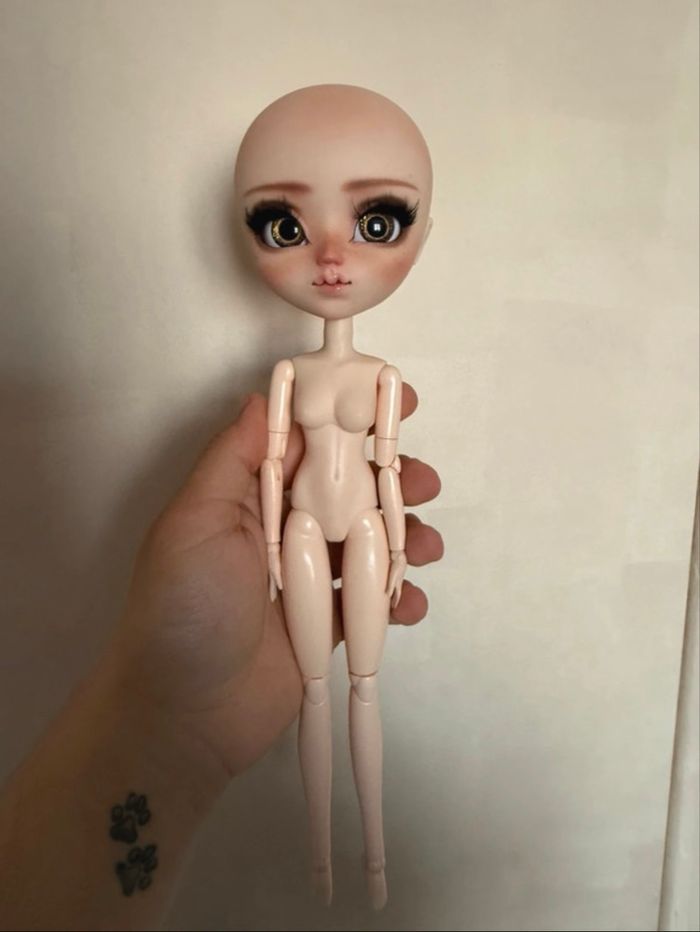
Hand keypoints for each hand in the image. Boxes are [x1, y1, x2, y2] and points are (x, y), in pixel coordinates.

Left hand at [108, 389, 443, 782]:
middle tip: (422, 480)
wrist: (185, 713)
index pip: (308, 443)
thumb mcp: (195, 520)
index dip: (349, 418)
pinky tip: (407, 605)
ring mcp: (310, 578)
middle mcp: (286, 529)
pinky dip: (398, 598)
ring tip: (427, 547)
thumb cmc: (185, 606)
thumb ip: (234, 460)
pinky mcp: (329, 624)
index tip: (394, 398)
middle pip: (350, 490)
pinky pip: (373, 600)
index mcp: (252, 497)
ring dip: (406, 537)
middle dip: (393, 479)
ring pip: (370, 542)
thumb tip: (265, 398)